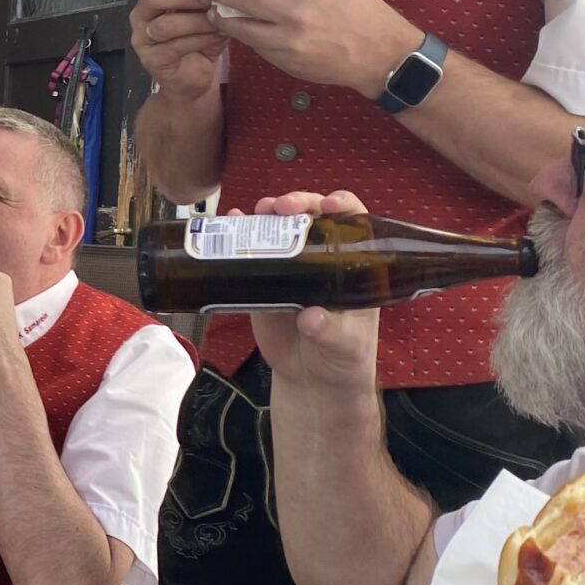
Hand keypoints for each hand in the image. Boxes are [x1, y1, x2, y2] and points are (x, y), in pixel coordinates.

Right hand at [127, 0, 227, 99]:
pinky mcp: (153, 59)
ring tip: (218, 19)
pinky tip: (217, 37)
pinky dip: (200, 40)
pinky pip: (175, 46)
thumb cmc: (202, 40)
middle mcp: (143, 14)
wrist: (194, 81)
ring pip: (165, 24)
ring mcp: (143, 38)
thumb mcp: (209, 11)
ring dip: (196, 20)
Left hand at [208, 0, 420, 96]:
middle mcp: (293, 14)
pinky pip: (257, 47)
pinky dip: (246, 37)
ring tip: (212, 12)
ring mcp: (287, 41)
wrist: (381, 57)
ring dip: (222, 19)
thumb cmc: (363, 15)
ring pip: (241, 28)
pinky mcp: (285, 62)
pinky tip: (240, 30)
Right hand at [242, 192, 381, 393]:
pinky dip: (238, 234)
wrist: (309, 380)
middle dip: (298, 203)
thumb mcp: (345, 346)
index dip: (342, 206)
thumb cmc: (342, 358)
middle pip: (313, 215)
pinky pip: (251, 252)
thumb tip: (310, 317)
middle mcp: (322, 259)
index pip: (353, 222)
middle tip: (281, 208)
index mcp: (351, 266)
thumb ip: (331, 332)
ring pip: (281, 227)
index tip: (329, 205)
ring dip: (267, 213)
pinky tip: (231, 223)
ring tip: (256, 212)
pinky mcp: (264, 282)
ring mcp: (291, 268)